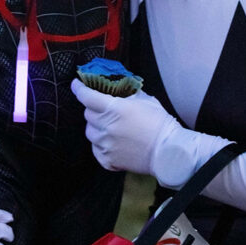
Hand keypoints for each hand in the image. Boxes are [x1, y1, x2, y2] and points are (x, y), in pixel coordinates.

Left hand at [71, 79, 230, 187]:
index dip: (79, 88)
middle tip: (105, 109)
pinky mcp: (108, 160)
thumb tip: (119, 89)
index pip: (87, 96)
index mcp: (114, 109)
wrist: (168, 151)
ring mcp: (106, 145)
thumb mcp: (146, 100)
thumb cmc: (160, 124)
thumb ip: (129, 94)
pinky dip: (101, 145)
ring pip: (90, 132)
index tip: (76, 84)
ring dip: (96, 127)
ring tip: (111, 127)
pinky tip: (112, 142)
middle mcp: (106, 127)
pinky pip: (96, 150)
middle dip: (94, 109)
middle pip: (87, 114)